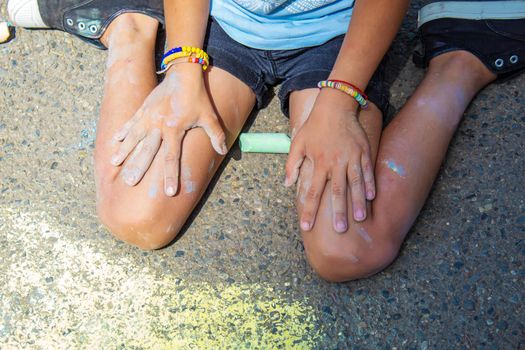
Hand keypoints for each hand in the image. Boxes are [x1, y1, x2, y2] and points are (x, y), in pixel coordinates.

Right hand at [110, 65, 226, 195]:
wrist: (184, 73)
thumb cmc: (198, 97)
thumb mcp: (209, 116)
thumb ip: (216, 135)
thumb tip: (223, 151)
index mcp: (174, 130)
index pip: (171, 158)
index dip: (171, 176)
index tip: (169, 191)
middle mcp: (158, 126)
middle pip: (147, 151)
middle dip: (138, 167)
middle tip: (130, 182)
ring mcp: (148, 117)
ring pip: (134, 137)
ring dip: (124, 151)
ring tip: (114, 163)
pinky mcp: (143, 108)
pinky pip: (131, 122)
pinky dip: (122, 131)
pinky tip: (114, 141)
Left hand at [285, 89, 375, 231]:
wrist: (335, 106)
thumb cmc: (314, 126)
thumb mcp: (298, 143)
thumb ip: (292, 165)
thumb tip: (287, 185)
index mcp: (318, 163)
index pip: (312, 192)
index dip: (309, 210)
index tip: (306, 226)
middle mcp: (335, 162)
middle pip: (336, 191)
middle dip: (337, 212)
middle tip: (340, 230)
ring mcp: (351, 157)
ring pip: (355, 183)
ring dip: (357, 202)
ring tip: (360, 218)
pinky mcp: (363, 151)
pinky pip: (367, 170)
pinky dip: (369, 184)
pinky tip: (371, 197)